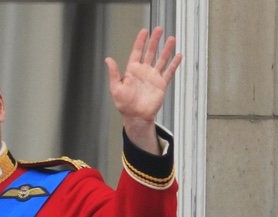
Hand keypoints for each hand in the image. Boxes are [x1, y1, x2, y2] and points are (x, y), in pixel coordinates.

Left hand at [105, 27, 181, 153]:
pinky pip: (169, 72)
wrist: (136, 116)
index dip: (140, 42)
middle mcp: (143, 72)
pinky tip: (178, 56)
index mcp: (132, 71)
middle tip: (159, 29)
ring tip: (171, 39)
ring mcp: (153, 77)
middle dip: (154, 41)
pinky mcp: (161, 84)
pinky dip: (174, 64)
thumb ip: (114, 73)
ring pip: (161, 60)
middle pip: (150, 52)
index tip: (144, 31)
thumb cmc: (124, 104)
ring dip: (166, 50)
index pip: (137, 52)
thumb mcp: (116, 88)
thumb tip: (108, 59)